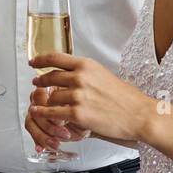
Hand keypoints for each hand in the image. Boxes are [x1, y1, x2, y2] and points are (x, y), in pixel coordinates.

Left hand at [27, 54, 153, 142]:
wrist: (139, 115)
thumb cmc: (127, 98)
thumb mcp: (104, 75)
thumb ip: (86, 74)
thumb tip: (72, 74)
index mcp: (87, 65)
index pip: (56, 57)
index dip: (40, 59)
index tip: (33, 62)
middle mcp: (80, 78)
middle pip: (50, 76)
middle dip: (40, 80)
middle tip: (36, 82)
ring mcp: (78, 96)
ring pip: (51, 96)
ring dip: (46, 101)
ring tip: (44, 104)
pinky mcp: (77, 113)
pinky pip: (52, 112)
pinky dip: (43, 113)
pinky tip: (38, 112)